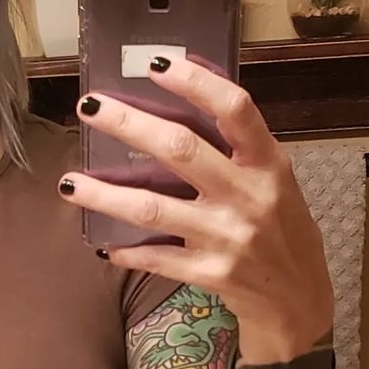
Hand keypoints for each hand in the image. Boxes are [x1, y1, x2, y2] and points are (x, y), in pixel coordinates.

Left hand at [58, 56, 334, 355]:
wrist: (300, 303)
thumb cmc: (283, 233)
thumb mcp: (275, 184)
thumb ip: (238, 152)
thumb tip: (184, 103)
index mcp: (269, 165)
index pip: (236, 110)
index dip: (197, 83)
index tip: (156, 64)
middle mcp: (249, 196)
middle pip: (181, 150)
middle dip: (130, 125)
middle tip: (90, 108)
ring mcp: (228, 237)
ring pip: (154, 208)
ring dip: (105, 194)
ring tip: (68, 183)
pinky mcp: (211, 273)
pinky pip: (157, 258)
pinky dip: (128, 251)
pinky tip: (105, 246)